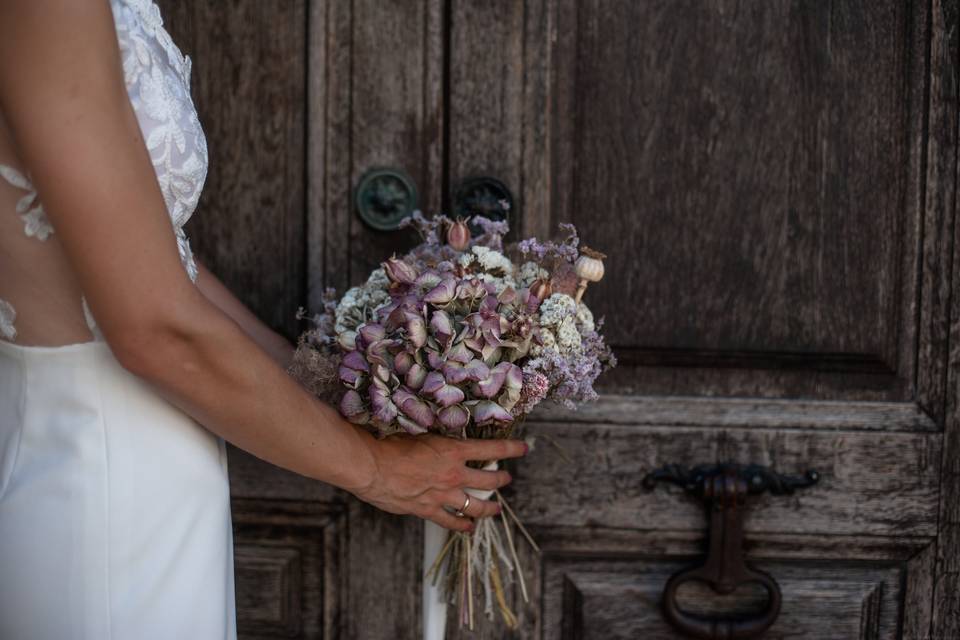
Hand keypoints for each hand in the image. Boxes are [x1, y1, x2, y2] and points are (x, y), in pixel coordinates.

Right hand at [353, 433, 527, 531]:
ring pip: (475, 506)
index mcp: (453, 451)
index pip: (492, 450)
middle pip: (489, 481)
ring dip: (489, 508)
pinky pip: (451, 522)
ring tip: (496, 509)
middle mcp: (453, 474)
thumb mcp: (419, 431)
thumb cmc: (389, 443)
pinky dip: (462, 526)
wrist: (371, 466)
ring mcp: (442, 495)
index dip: (511, 449)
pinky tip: (469, 528)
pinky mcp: (427, 510)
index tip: (523, 449)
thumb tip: (444, 433)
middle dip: (501, 480)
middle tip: (507, 479)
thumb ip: (436, 437)